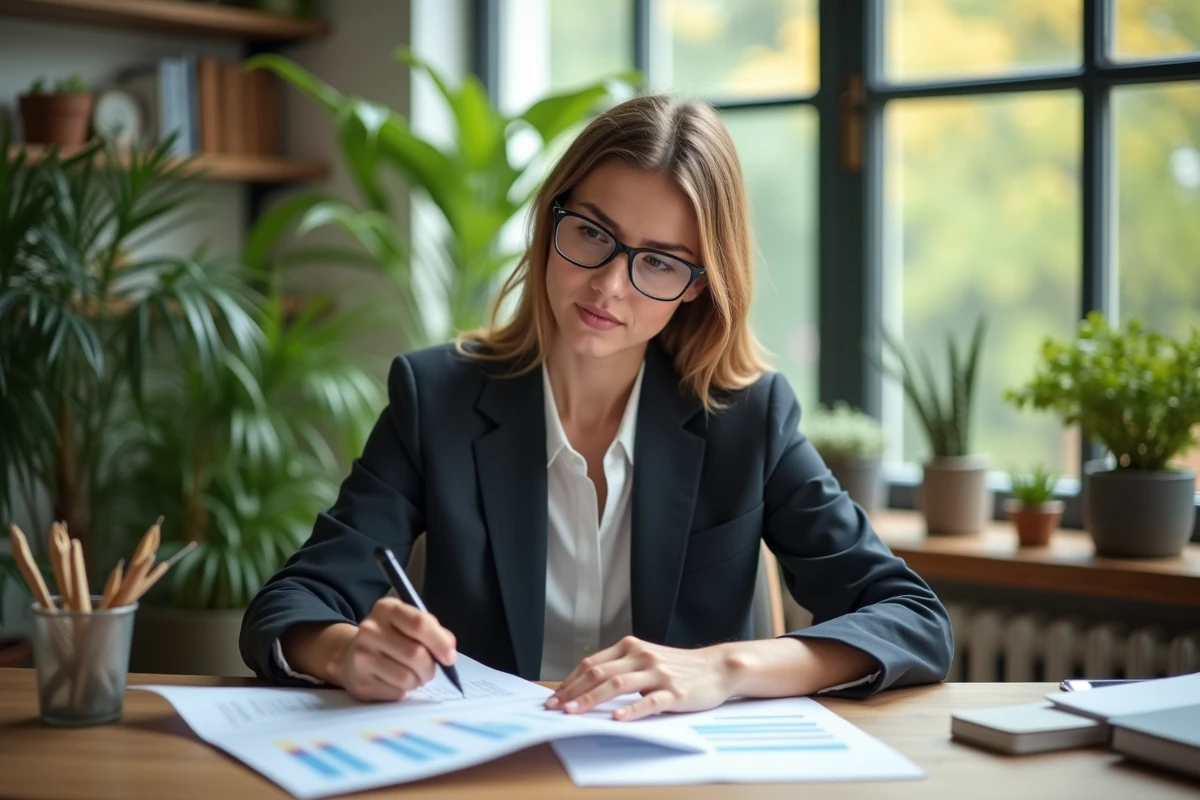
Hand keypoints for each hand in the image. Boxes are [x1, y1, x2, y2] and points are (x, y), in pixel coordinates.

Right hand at [333, 597, 456, 701]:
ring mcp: (361, 656)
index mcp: (386, 609)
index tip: (450, 657)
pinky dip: (402, 691)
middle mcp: (370, 629)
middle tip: (428, 670)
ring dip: (417, 681)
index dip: (440, 643)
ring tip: (411, 675)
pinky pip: (395, 693)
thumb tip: (449, 654)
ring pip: (407, 677)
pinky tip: (394, 682)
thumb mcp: (409, 624)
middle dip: (430, 667)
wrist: (350, 655)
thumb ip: (434, 632)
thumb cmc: (391, 638)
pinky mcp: (360, 682)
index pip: (419, 624)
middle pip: (416, 654)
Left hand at [544, 636, 737, 721]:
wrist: (717, 667)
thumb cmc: (678, 667)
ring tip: (574, 712)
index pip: (592, 663)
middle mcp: (642, 656)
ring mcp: (658, 673)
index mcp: (631, 647)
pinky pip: (648, 701)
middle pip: (600, 673)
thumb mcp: (645, 659)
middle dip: (573, 692)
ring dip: (592, 699)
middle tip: (556, 707)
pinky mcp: (674, 692)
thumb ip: (620, 667)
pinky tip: (617, 718)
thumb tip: (585, 685)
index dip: (570, 681)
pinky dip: (631, 709)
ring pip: (618, 684)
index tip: (554, 697)